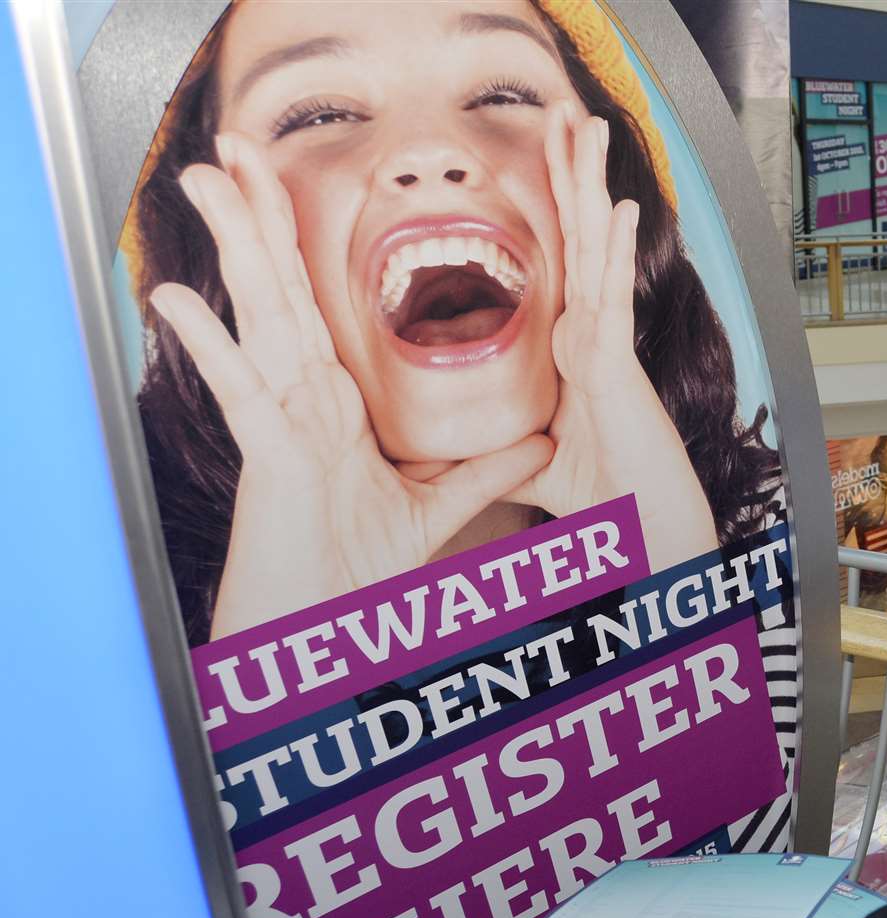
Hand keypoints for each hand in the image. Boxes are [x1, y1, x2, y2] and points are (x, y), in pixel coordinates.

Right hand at [151, 134, 552, 638]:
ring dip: (231, 250)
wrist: (318, 631)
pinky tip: (175, 298)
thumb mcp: (437, 507)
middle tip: (234, 146)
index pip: (316, 305)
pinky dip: (209, 347)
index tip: (287, 183)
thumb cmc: (357, 572)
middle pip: (279, 291)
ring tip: (205, 182)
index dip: (302, 244)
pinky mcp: (269, 456)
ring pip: (255, 319)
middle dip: (259, 217)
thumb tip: (538, 442)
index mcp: (331, 405)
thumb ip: (483, 471)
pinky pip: (240, 393)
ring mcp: (279, 423)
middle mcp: (298, 401)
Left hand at [510, 103, 717, 570]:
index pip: (561, 263)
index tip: (543, 158)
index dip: (556, 208)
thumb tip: (451, 457)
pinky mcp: (620, 370)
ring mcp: (610, 350)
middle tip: (565, 112)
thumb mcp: (534, 470)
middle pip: (579, 241)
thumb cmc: (608, 506)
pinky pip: (615, 300)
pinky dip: (617, 255)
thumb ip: (499, 455)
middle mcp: (595, 340)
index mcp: (575, 353)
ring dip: (591, 189)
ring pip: (596, 254)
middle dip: (570, 177)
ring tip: (588, 129)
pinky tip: (619, 210)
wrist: (649, 539)